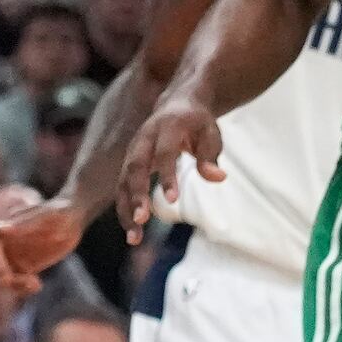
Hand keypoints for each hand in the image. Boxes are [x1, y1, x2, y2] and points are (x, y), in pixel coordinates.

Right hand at [0, 199, 79, 296]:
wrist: (72, 216)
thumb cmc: (56, 210)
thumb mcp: (43, 215)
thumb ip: (23, 223)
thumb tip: (0, 229)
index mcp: (2, 232)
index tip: (3, 271)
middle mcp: (5, 247)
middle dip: (0, 278)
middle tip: (15, 281)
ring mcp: (15, 257)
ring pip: (5, 278)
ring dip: (14, 286)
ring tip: (34, 284)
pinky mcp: (26, 266)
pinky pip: (19, 282)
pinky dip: (24, 288)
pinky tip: (37, 286)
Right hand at [118, 103, 224, 236]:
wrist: (177, 104)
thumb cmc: (198, 122)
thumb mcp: (210, 132)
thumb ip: (210, 155)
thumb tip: (218, 177)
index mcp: (166, 127)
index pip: (164, 153)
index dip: (167, 176)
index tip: (173, 200)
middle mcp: (143, 139)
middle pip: (135, 168)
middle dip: (136, 194)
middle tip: (142, 219)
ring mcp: (132, 152)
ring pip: (123, 182)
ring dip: (127, 210)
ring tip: (134, 238)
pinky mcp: (128, 165)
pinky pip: (123, 190)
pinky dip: (126, 210)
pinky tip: (134, 233)